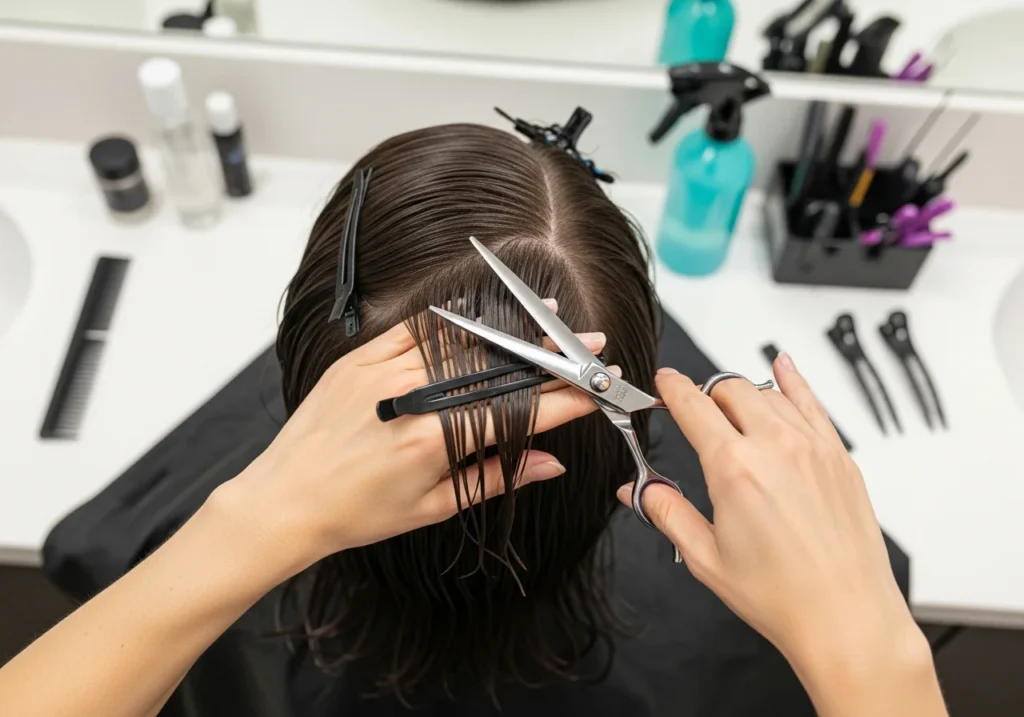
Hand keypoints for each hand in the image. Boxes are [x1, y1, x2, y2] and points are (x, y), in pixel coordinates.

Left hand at [220, 307, 606, 578]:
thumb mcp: (432, 506)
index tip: (596, 388)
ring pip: (464, 340)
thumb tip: (550, 463)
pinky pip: (417, 327)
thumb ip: (496, 477)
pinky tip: (484, 307)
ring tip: (547, 316)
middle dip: (551, 356)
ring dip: (511, 328)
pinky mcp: (361, 357)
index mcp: (434, 440)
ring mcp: (384, 370)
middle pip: (499, 367)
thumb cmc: (357, 512)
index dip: (565, 399)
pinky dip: (454, 317)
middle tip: (588, 343)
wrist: (285, 499)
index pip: (518, 411)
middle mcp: (413, 397)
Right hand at [618, 356, 930, 694]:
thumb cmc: (782, 595)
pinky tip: (784, 368)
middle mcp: (775, 447)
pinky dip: (793, 381)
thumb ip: (667, 512)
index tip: (665, 382)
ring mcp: (813, 447)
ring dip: (743, 394)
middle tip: (696, 410)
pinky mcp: (839, 456)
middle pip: (730, 389)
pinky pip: (812, 402)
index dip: (672, 388)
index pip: (693, 405)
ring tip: (731, 409)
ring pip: (768, 393)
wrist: (846, 616)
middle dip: (706, 393)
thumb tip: (638, 490)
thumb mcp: (706, 557)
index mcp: (734, 468)